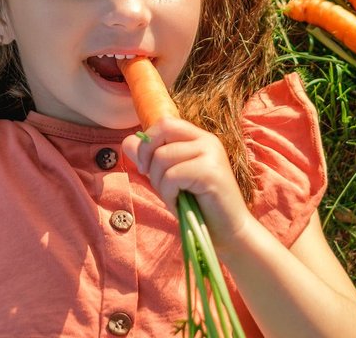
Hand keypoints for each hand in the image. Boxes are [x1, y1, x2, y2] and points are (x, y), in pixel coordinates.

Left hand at [121, 117, 255, 251]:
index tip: (145, 168)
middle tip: (157, 182)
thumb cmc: (197, 207)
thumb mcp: (168, 179)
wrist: (228, 232)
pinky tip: (180, 204)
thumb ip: (150, 159)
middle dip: (148, 158)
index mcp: (199, 138)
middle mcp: (207, 141)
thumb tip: (127, 141)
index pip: (165, 122)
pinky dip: (168, 194)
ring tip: (174, 197)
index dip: (147, 142)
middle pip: (162, 131)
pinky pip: (172, 176)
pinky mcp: (211, 172)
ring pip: (163, 157)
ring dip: (160, 183)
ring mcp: (211, 154)